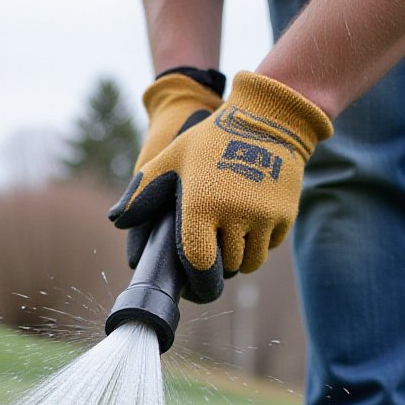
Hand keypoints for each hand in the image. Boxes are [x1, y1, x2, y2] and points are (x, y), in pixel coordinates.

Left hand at [109, 71, 331, 301]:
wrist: (268, 119)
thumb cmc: (212, 140)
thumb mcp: (173, 158)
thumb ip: (143, 192)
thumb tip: (117, 221)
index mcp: (202, 205)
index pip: (199, 264)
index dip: (197, 281)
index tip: (195, 285)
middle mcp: (235, 215)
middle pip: (227, 267)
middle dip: (219, 268)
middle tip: (213, 257)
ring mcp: (264, 216)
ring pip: (252, 262)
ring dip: (241, 259)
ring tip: (232, 241)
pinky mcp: (286, 215)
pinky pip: (272, 246)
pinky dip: (262, 243)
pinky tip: (253, 224)